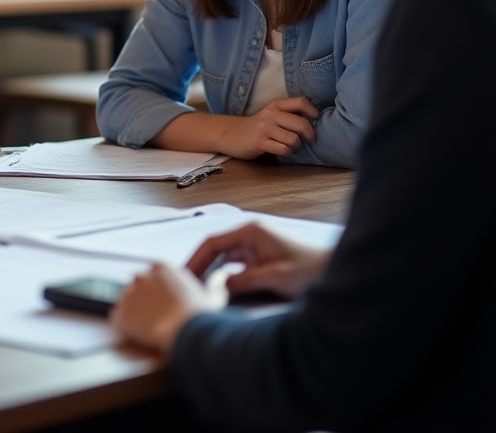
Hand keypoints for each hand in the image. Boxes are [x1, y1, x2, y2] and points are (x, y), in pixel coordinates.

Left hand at [110, 263, 212, 355]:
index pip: (155, 274)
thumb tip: (220, 279)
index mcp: (162, 269)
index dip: (159, 290)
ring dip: (135, 313)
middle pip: (139, 286)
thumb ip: (209, 285)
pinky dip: (126, 328)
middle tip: (158, 318)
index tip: (164, 302)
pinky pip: (119, 320)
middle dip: (145, 300)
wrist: (188, 332)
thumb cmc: (202, 317)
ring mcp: (129, 294)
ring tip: (150, 330)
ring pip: (128, 303)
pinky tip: (139, 337)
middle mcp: (143, 277)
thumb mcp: (212, 295)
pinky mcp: (121, 314)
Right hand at [187, 222, 329, 300]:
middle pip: (215, 248)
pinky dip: (224, 275)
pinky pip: (234, 264)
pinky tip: (219, 289)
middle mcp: (249, 234)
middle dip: (200, 266)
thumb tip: (222, 285)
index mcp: (250, 231)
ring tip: (198, 289)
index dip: (196, 259)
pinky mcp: (260, 256)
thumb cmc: (310, 270)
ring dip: (211, 271)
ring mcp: (254, 245)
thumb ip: (247, 280)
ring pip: (223, 257)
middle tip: (186, 285)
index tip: (184, 276)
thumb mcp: (276, 277)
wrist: (335, 271)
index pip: (213, 242)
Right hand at [220, 96, 318, 158]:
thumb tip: (313, 122)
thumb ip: (288, 115)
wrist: (231, 134)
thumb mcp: (271, 115)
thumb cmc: (257, 126)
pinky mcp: (260, 142)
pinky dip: (286, 153)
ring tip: (290, 147)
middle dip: (310, 135)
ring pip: (293, 139)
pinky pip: (283, 149)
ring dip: (296, 146)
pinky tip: (281, 152)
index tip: (316, 120)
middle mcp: (271, 114)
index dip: (312, 111)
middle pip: (301, 123)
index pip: (300, 102)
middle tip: (310, 140)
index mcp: (275, 105)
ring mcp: (265, 128)